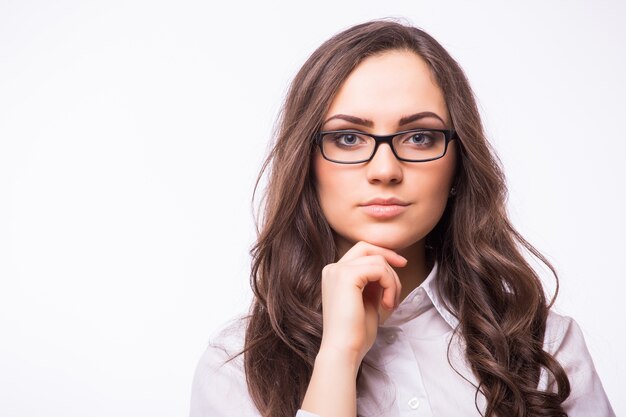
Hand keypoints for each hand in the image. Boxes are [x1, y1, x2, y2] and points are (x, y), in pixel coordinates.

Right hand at [318, 241, 405, 364]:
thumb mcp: (367, 301)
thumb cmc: (355, 333)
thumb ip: (372, 284)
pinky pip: (379, 269)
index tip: (400, 264)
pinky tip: (387, 303)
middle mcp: (332, 269)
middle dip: (388, 255)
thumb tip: (385, 271)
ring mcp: (338, 271)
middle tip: (404, 266)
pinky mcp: (347, 276)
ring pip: (377, 260)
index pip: (360, 252)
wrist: (343, 350)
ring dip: (392, 280)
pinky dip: (390, 284)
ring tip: (391, 302)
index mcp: (334, 275)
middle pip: (366, 247)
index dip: (381, 254)